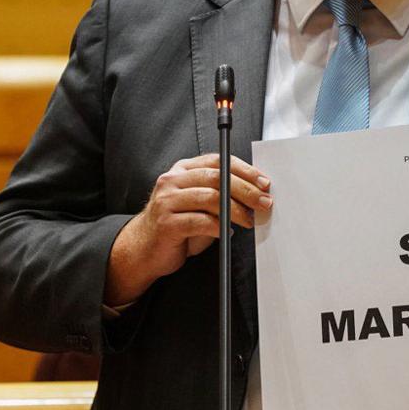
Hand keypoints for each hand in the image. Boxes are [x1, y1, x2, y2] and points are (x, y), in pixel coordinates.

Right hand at [105, 153, 272, 305]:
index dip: (245, 170)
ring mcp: (167, 201)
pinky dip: (219, 228)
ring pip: (210, 198)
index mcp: (182, 169)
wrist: (144, 249)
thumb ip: (221, 193)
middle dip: (246, 190)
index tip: (264, 182)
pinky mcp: (166, 223)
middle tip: (264, 202)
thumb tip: (256, 193)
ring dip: (236, 211)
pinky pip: (201, 222)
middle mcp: (172, 181)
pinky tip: (227, 233)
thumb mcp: (199, 203)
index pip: (218, 160)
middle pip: (217, 178)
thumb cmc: (178, 225)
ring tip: (249, 221)